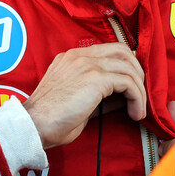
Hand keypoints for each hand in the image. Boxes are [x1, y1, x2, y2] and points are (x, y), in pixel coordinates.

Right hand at [22, 43, 145, 148]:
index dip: (125, 67)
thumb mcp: (76, 98)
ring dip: (140, 90)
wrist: (34, 125)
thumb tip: (124, 96)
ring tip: (139, 110)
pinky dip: (138, 99)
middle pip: (122, 51)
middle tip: (139, 96)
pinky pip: (128, 82)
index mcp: (71, 58)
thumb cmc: (50, 119)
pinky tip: (135, 114)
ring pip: (129, 66)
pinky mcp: (95, 78)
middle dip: (137, 73)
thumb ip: (98, 92)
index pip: (108, 50)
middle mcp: (79, 55)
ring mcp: (87, 64)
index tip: (131, 88)